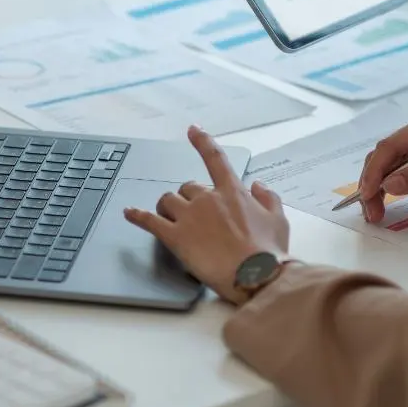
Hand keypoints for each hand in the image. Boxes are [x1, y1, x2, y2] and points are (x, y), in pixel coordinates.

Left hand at [124, 126, 289, 304]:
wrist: (256, 276)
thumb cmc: (269, 252)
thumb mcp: (278, 220)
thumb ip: (268, 198)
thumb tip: (258, 185)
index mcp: (232, 192)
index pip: (215, 159)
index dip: (203, 142)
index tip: (193, 130)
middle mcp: (208, 199)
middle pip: (187, 187)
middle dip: (188, 198)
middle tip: (194, 215)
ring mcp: (189, 217)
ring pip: (168, 200)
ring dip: (167, 207)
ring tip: (170, 218)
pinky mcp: (175, 237)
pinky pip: (149, 221)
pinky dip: (137, 216)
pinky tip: (129, 213)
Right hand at [358, 113, 407, 223]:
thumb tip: (388, 184)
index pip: (388, 148)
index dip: (374, 171)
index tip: (367, 194)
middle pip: (383, 158)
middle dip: (372, 183)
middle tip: (370, 211)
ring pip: (388, 168)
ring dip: (378, 189)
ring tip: (375, 213)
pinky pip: (400, 174)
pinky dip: (390, 189)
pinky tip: (386, 203)